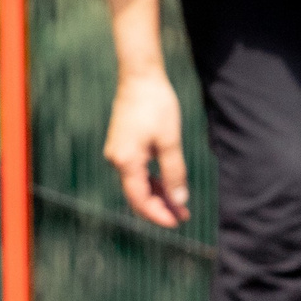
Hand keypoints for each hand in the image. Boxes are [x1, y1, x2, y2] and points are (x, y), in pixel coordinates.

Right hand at [103, 69, 191, 227]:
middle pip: (137, 195)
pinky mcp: (121, 147)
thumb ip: (174, 173)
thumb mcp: (170, 141)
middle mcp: (116, 161)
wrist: (139, 77)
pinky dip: (151, 180)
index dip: (158, 214)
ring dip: (157, 194)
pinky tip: (166, 184)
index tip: (176, 222)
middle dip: (160, 207)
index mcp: (126, 162)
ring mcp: (117, 154)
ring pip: (137, 184)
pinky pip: (135, 171)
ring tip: (179, 203)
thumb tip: (179, 200)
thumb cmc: (156, 105)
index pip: (140, 200)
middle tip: (183, 215)